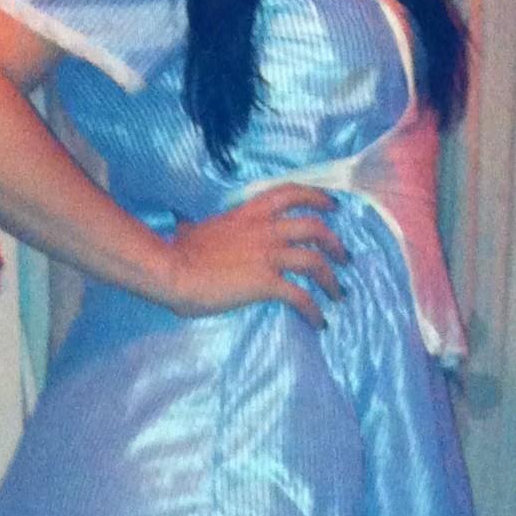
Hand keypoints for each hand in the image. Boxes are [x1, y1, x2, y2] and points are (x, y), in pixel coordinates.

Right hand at [166, 183, 348, 325]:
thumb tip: (180, 222)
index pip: (291, 193)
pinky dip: (315, 310)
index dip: (317, 197)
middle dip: (335, 243)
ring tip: (339, 293)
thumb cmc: (175, 253)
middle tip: (344, 258)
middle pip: (315, 228)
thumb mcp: (191, 229)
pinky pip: (301, 297)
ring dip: (332, 279)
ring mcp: (268, 255)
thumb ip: (195, 225)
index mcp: (249, 213)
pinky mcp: (266, 283)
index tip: (332, 206)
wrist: (172, 270)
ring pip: (316, 261)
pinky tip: (320, 322)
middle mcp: (265, 229)